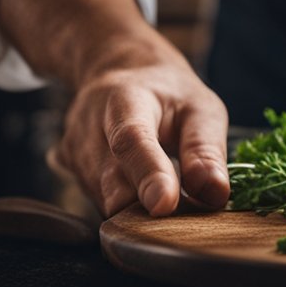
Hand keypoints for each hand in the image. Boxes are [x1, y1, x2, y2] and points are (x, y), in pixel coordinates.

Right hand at [57, 46, 230, 217]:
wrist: (121, 74)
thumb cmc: (168, 94)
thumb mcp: (200, 107)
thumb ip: (206, 150)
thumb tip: (214, 194)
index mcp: (124, 98)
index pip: (131, 140)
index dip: (149, 174)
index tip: (165, 204)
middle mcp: (87, 125)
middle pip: (111, 181)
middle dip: (146, 206)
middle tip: (184, 212)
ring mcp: (73, 151)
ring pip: (105, 200)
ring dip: (139, 208)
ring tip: (168, 189)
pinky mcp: (71, 172)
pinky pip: (100, 203)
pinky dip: (127, 207)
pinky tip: (144, 189)